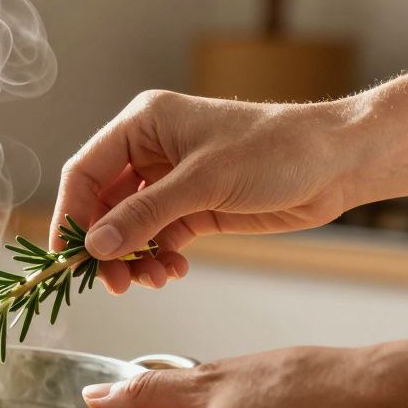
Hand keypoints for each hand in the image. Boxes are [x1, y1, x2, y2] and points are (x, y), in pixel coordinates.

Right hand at [52, 91, 356, 292]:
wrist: (339, 163)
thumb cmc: (276, 150)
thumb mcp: (203, 182)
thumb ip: (144, 216)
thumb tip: (96, 246)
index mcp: (143, 125)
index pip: (86, 172)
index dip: (71, 215)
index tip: (68, 256)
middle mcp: (151, 152)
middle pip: (104, 206)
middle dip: (107, 246)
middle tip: (113, 282)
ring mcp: (172, 182)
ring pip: (130, 229)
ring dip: (134, 259)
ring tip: (151, 281)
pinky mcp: (194, 208)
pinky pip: (159, 240)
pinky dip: (159, 260)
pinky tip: (173, 271)